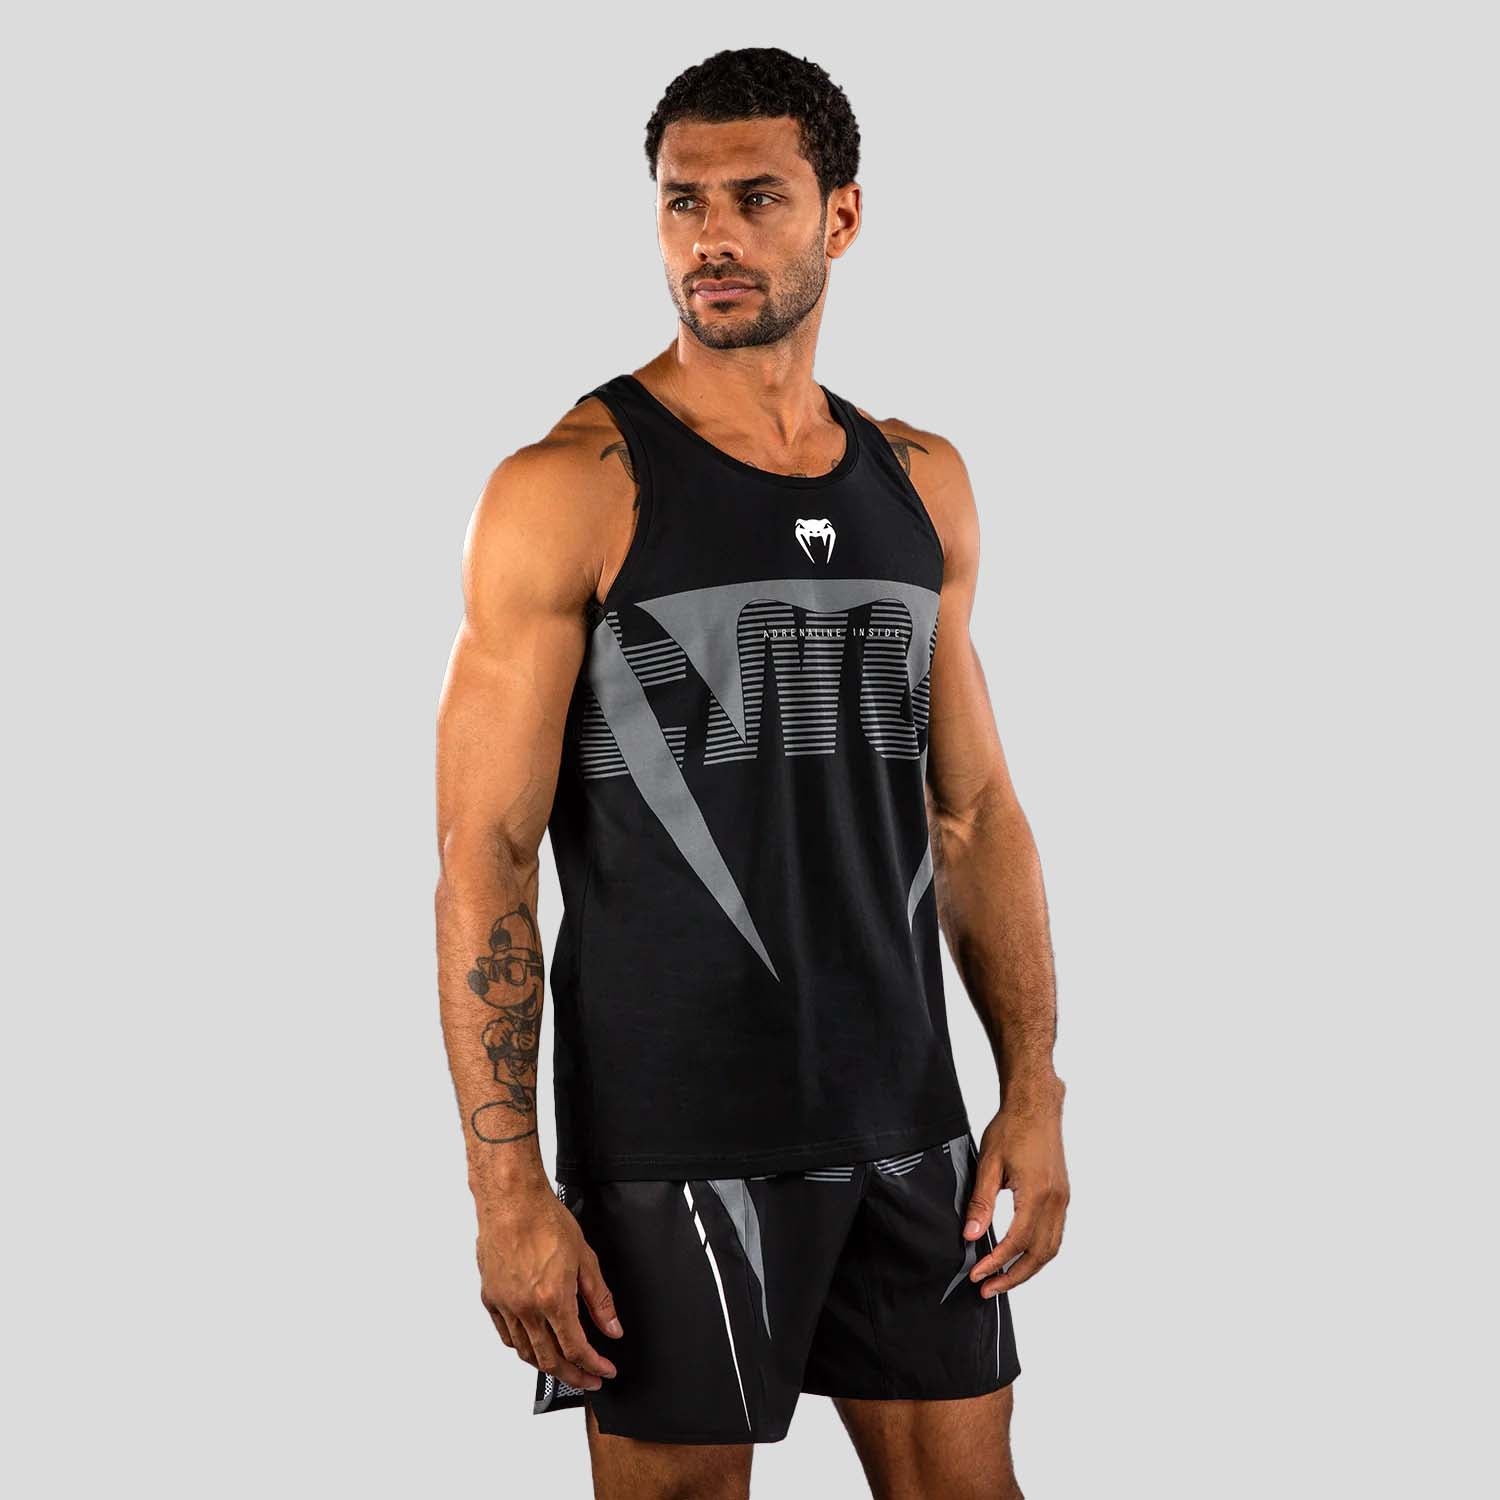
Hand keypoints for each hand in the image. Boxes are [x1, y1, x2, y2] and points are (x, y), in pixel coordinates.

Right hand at [476, 1180, 623, 1390]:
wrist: (512, 1201)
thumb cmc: (546, 1220)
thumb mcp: (585, 1258)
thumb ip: (600, 1299)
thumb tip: (612, 1328)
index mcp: (553, 1299)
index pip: (577, 1348)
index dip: (594, 1365)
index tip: (605, 1370)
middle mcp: (526, 1309)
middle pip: (550, 1360)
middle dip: (574, 1376)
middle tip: (589, 1379)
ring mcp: (505, 1306)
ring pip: (525, 1353)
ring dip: (547, 1366)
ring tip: (564, 1367)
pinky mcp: (490, 1298)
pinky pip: (506, 1335)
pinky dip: (521, 1347)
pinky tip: (532, 1345)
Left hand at [964, 1093, 1069, 1295]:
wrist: (1036, 1106)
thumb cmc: (1011, 1128)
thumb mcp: (988, 1163)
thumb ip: (981, 1202)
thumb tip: (971, 1236)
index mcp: (1036, 1193)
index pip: (1017, 1242)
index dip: (996, 1263)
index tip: (977, 1275)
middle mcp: (1055, 1201)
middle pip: (1039, 1255)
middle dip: (1014, 1276)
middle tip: (988, 1288)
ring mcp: (1062, 1199)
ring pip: (1051, 1248)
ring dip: (1028, 1269)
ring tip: (1003, 1279)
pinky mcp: (1062, 1196)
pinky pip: (1055, 1234)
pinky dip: (1039, 1252)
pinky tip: (1021, 1256)